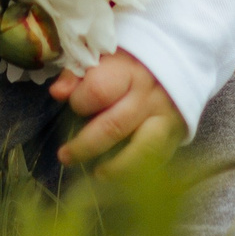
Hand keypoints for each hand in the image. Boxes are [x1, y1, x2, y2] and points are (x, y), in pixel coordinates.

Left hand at [50, 49, 183, 174]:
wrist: (177, 60)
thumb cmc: (130, 61)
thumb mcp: (103, 57)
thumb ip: (77, 74)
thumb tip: (57, 93)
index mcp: (127, 69)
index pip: (98, 90)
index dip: (79, 101)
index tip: (72, 104)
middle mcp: (147, 95)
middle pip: (113, 126)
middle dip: (84, 145)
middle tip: (65, 156)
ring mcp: (164, 117)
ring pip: (141, 149)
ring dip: (115, 167)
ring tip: (97, 174)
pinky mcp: (176, 134)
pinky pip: (157, 159)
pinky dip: (137, 171)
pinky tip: (120, 177)